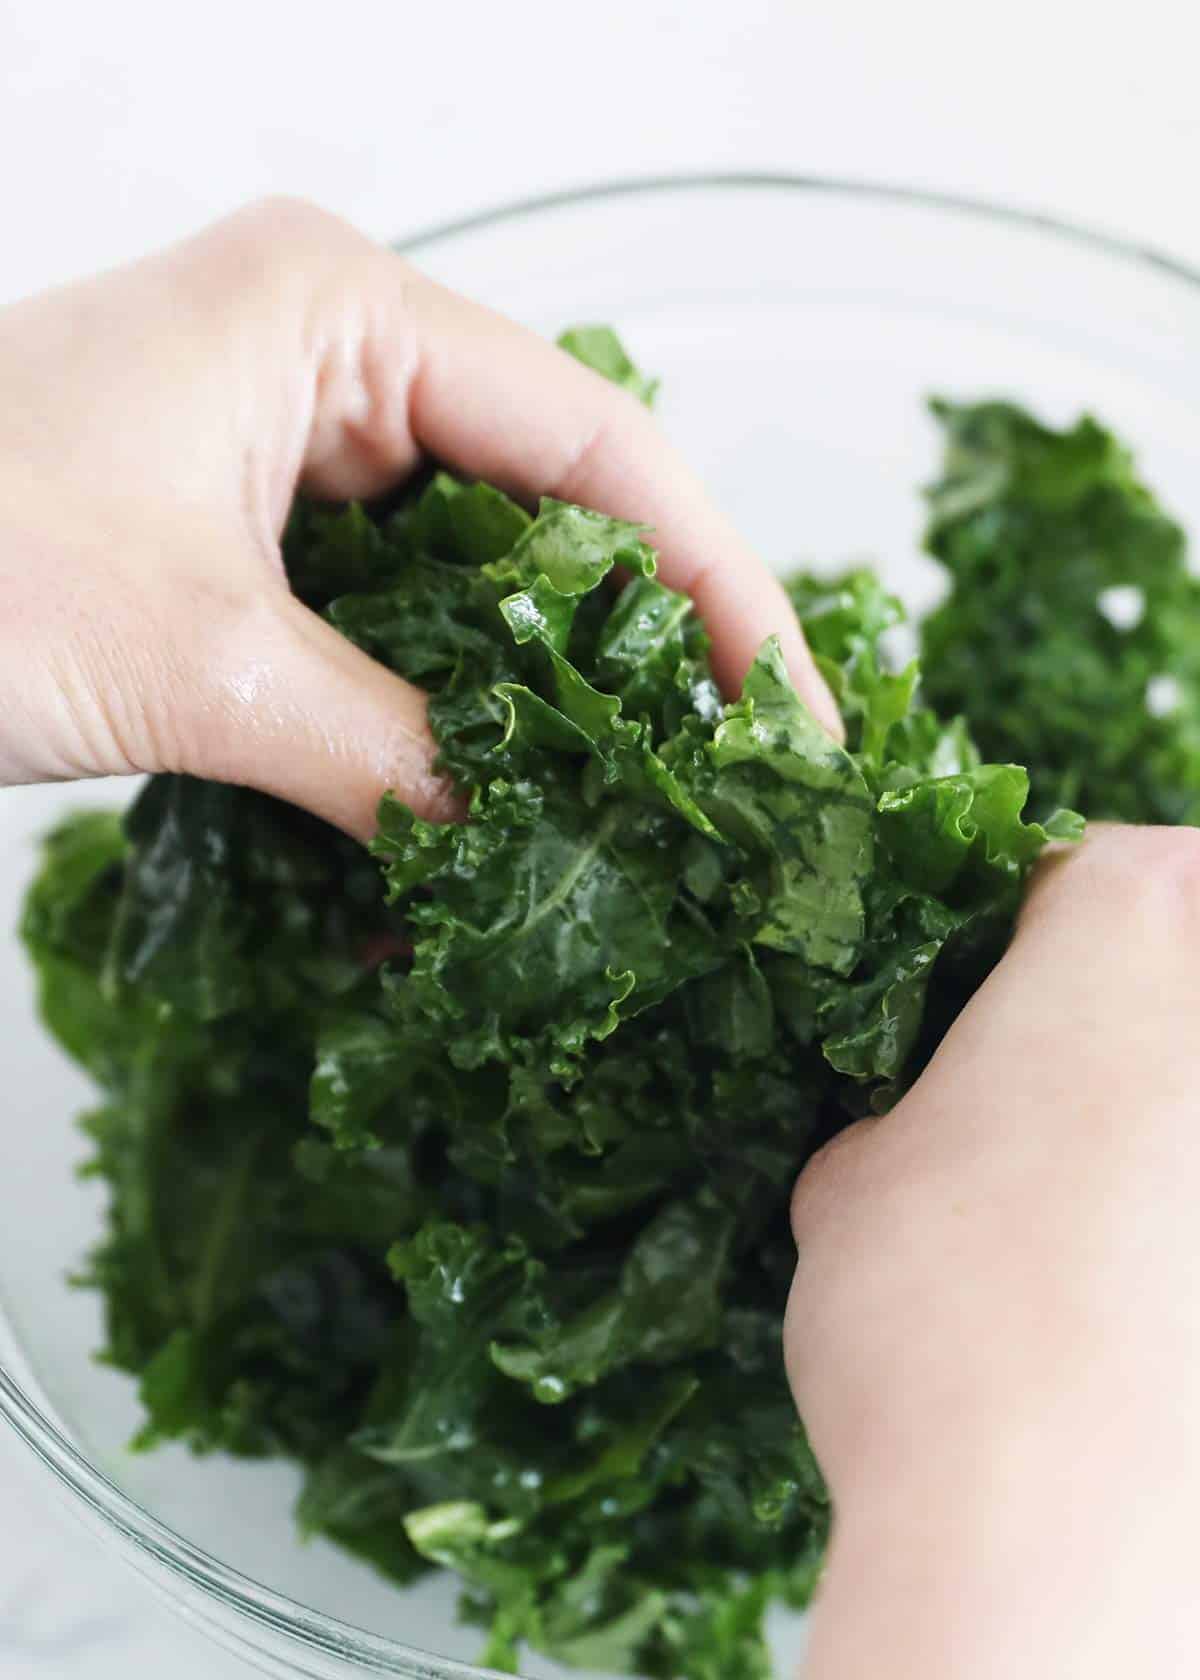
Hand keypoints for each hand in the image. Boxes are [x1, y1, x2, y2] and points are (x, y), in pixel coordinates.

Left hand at [0, 198, 836, 837]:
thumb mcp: (201, 666)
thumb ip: (394, 755)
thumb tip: (524, 848)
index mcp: (334, 311)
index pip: (599, 446)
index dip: (716, 588)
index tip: (786, 718)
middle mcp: (325, 359)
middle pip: (554, 509)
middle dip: (643, 649)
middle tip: (728, 783)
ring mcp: (281, 446)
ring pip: (476, 579)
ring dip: (541, 699)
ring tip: (631, 812)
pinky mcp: (241, 535)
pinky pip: (386, 625)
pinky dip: (434, 722)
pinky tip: (475, 815)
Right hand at [788, 826, 1199, 1678]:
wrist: (1065, 1551)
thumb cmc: (946, 1334)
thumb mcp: (850, 1177)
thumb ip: (905, 1110)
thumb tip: (926, 1139)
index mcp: (1128, 916)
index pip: (1083, 879)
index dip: (1021, 967)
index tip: (993, 1041)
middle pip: (1186, 963)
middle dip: (1128, 1036)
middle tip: (1056, 1142)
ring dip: (1167, 1135)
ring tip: (1108, 1249)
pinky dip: (1186, 1241)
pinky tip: (1152, 1315)